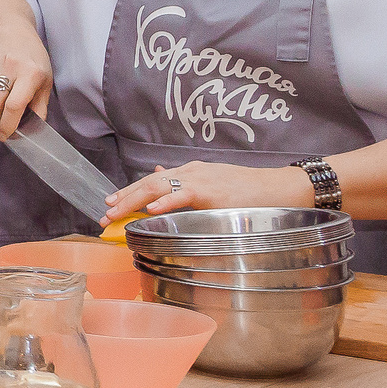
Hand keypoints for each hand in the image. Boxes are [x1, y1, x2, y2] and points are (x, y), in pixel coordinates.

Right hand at [0, 38, 52, 138]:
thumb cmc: (33, 60)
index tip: (5, 135)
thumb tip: (30, 129)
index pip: (14, 105)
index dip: (8, 125)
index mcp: (30, 73)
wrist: (14, 33)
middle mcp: (9, 66)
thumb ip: (39, 107)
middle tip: (2, 120)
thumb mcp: (44, 82)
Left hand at [107, 160, 314, 220]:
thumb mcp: (214, 184)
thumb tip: (157, 178)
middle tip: (104, 214)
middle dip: (123, 198)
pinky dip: (165, 202)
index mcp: (190, 174)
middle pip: (148, 183)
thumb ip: (185, 185)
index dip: (129, 193)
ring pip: (158, 187)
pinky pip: (184, 196)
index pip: (151, 181)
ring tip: (116, 212)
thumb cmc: (251, 191)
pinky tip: (150, 210)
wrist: (282, 188)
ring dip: (133, 200)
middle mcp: (191, 173)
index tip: (110, 205)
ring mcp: (202, 180)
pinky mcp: (214, 192)